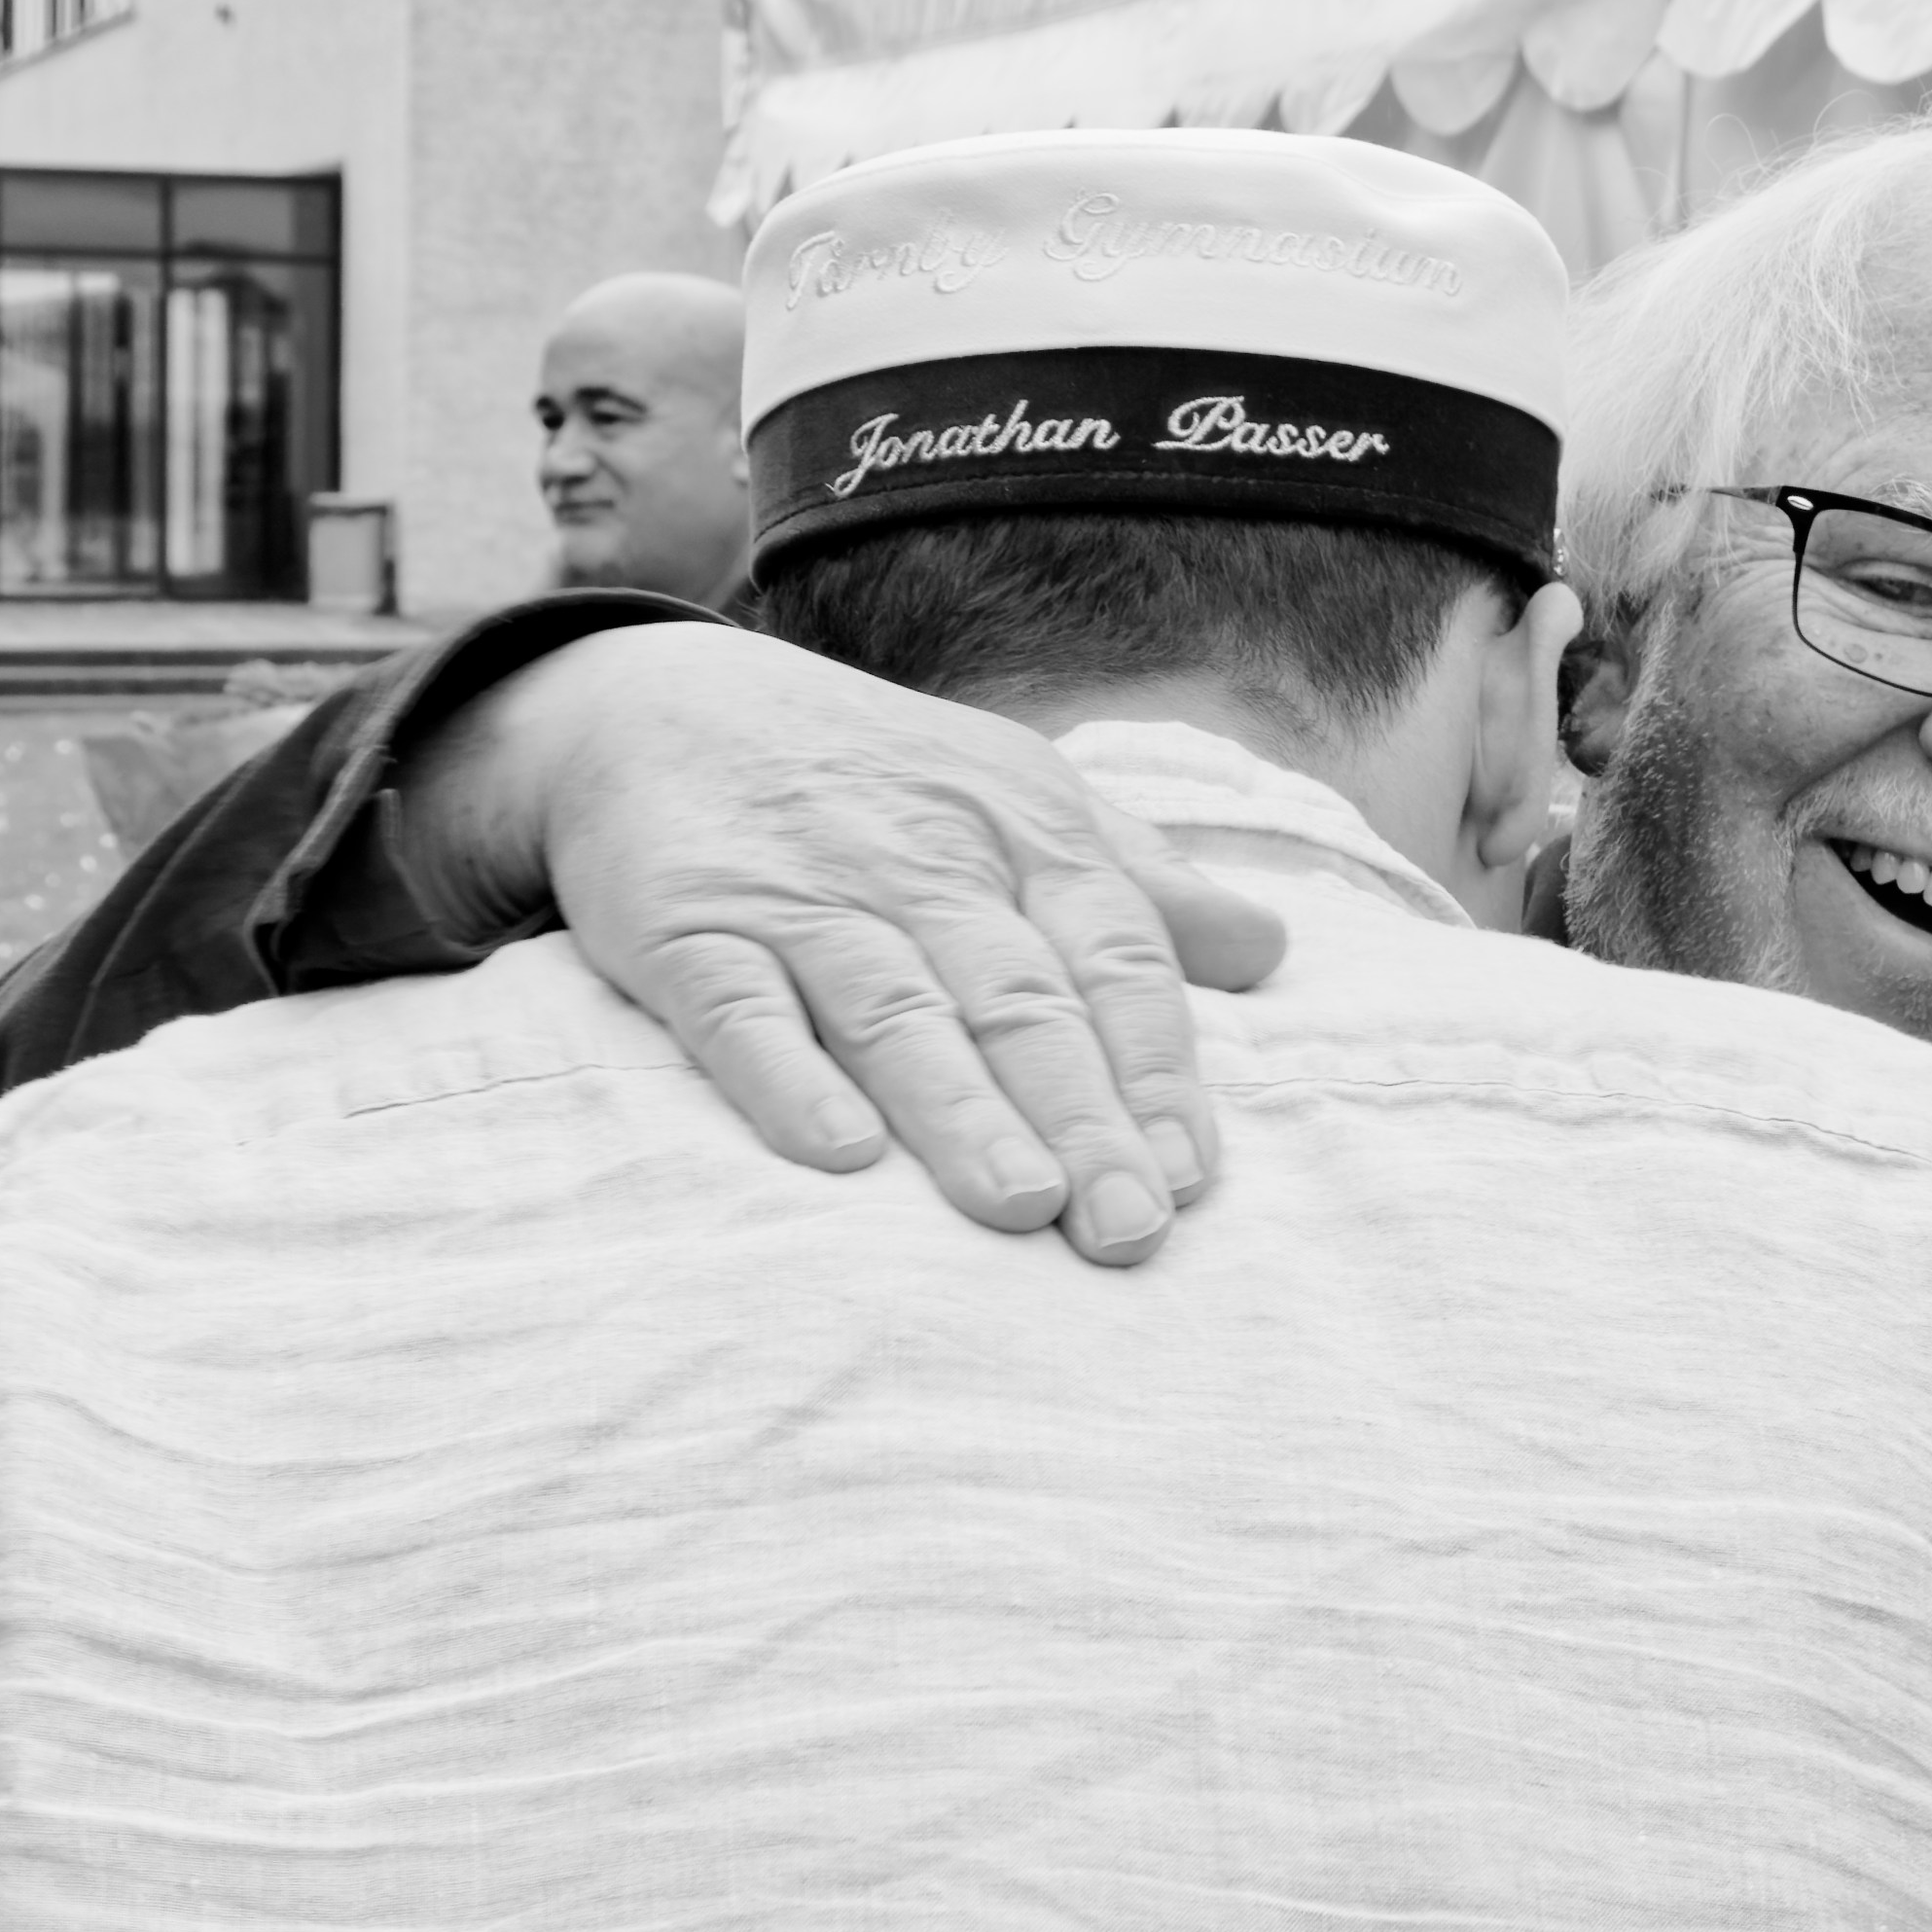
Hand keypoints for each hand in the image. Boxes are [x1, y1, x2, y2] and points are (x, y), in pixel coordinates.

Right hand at [395, 626, 1289, 1264]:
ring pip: (898, 1011)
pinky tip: (839, 1155)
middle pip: (1021, 1002)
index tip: (1189, 1178)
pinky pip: (739, 1007)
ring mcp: (804, 896)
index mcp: (1027, 835)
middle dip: (1083, 1117)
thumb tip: (1272, 951)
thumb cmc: (882, 780)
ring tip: (1023, 1207)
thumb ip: (1143, 884)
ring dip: (962, 1112)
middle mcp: (926, 864)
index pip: (1116, 959)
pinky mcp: (683, 926)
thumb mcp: (1024, 799)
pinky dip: (788, 1079)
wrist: (660, 702)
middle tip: (1129, 1229)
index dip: (1157, 1071)